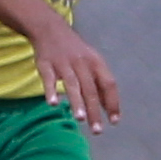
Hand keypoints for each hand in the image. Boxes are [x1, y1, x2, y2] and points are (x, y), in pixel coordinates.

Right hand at [28, 18, 120, 132]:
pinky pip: (49, 79)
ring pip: (72, 84)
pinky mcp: (46, 64)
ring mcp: (63, 63)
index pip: (109, 84)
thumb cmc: (75, 51)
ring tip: (80, 119)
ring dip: (77, 102)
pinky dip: (51, 91)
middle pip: (91, 89)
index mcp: (96, 63)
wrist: (50, 29)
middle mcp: (82, 63)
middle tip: (97, 130)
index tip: (115, 121)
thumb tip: (110, 108)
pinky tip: (53, 103)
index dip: (113, 102)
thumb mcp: (91, 62)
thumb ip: (99, 84)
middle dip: (95, 110)